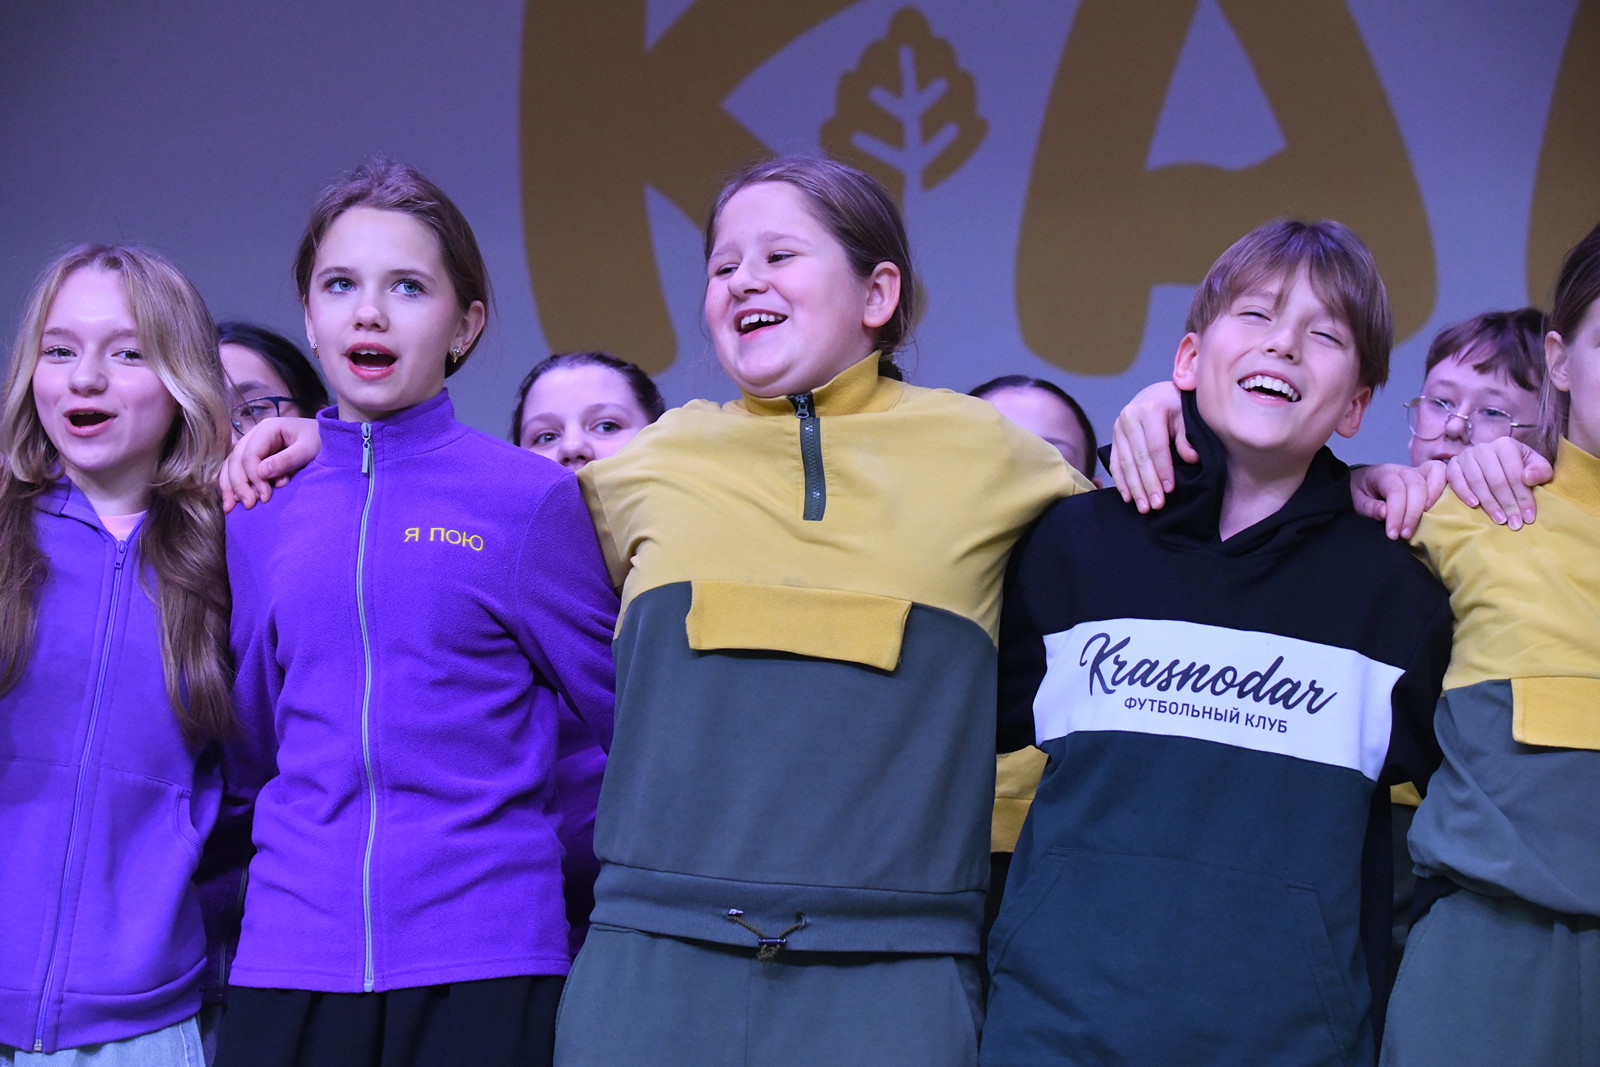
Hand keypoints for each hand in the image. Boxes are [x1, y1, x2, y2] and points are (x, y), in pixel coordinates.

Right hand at [219, 417, 322, 511]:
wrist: (327, 438)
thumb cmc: (320, 441)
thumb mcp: (307, 449)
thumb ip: (286, 460)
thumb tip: (261, 473)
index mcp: (267, 429)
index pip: (251, 454)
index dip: (254, 477)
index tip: (265, 497)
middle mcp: (255, 435)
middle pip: (236, 460)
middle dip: (240, 484)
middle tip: (249, 505)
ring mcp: (252, 445)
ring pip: (231, 465)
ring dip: (230, 486)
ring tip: (231, 507)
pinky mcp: (253, 457)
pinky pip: (237, 470)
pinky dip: (233, 485)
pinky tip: (232, 500)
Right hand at [1109, 381, 1193, 512]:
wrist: (1157, 393)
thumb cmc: (1176, 406)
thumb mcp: (1185, 415)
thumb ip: (1186, 437)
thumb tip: (1191, 459)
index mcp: (1149, 410)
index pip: (1156, 447)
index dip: (1163, 469)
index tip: (1170, 489)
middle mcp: (1129, 417)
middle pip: (1139, 458)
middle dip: (1148, 484)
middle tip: (1156, 505)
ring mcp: (1118, 428)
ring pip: (1126, 463)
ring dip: (1134, 488)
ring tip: (1143, 507)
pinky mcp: (1113, 437)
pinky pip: (1115, 463)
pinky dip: (1121, 481)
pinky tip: (1127, 497)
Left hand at [1350, 461, 1445, 539]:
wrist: (1365, 480)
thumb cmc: (1363, 493)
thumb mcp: (1358, 501)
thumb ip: (1370, 507)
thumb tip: (1385, 513)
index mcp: (1384, 473)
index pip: (1395, 491)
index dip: (1396, 514)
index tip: (1393, 535)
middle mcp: (1404, 469)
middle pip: (1416, 485)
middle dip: (1413, 513)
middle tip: (1406, 534)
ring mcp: (1418, 471)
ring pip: (1434, 475)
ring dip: (1434, 498)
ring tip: (1426, 520)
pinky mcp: (1429, 476)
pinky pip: (1443, 474)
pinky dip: (1445, 487)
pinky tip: (1439, 507)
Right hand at [1445, 437, 1551, 528]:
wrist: (1495, 458)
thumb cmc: (1518, 465)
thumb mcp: (1536, 465)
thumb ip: (1540, 471)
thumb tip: (1528, 478)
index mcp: (1506, 445)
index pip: (1515, 475)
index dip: (1523, 497)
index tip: (1528, 518)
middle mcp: (1484, 448)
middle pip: (1496, 480)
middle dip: (1508, 504)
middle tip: (1514, 524)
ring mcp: (1466, 455)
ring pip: (1477, 482)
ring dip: (1489, 503)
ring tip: (1500, 520)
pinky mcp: (1453, 464)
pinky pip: (1455, 479)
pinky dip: (1464, 492)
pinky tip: (1475, 505)